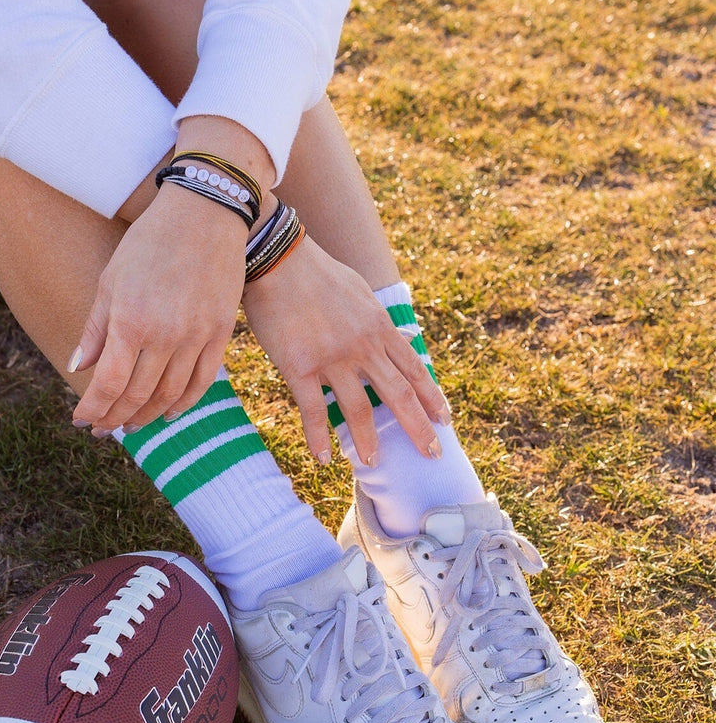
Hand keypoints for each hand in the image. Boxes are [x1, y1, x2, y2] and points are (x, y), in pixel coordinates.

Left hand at [70, 184, 245, 431]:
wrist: (205, 212)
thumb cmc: (150, 242)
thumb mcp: (111, 279)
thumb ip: (96, 330)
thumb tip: (78, 368)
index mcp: (130, 320)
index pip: (109, 384)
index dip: (93, 409)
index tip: (82, 421)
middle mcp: (165, 335)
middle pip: (138, 396)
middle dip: (115, 418)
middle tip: (103, 429)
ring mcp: (197, 336)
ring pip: (170, 395)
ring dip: (147, 417)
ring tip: (131, 425)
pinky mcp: (221, 333)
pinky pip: (202, 381)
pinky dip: (184, 403)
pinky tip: (169, 413)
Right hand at [241, 234, 449, 463]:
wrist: (277, 258)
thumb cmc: (314, 271)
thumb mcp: (359, 290)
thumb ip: (377, 318)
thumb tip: (398, 333)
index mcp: (379, 326)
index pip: (415, 370)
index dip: (432, 398)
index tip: (444, 420)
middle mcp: (363, 346)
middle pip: (399, 395)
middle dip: (418, 429)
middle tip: (431, 454)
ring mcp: (333, 358)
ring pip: (358, 410)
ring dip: (367, 441)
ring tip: (372, 463)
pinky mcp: (300, 366)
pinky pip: (313, 410)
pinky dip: (318, 437)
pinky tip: (324, 458)